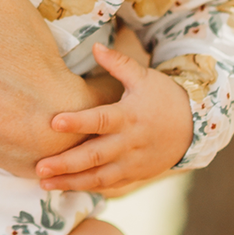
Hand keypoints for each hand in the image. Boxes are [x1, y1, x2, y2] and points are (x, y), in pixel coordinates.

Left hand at [37, 43, 193, 192]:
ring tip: (44, 183)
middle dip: (66, 163)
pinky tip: (63, 187)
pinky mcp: (133, 175)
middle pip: (94, 156)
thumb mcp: (144, 77)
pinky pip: (107, 185)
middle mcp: (129, 143)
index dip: (78, 122)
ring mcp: (132, 163)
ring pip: (98, 177)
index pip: (100, 120)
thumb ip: (118, 63)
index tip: (54, 122)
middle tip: (39, 167)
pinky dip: (86, 188)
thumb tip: (95, 46)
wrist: (194, 127)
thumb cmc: (164, 98)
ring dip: (70, 182)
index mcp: (129, 116)